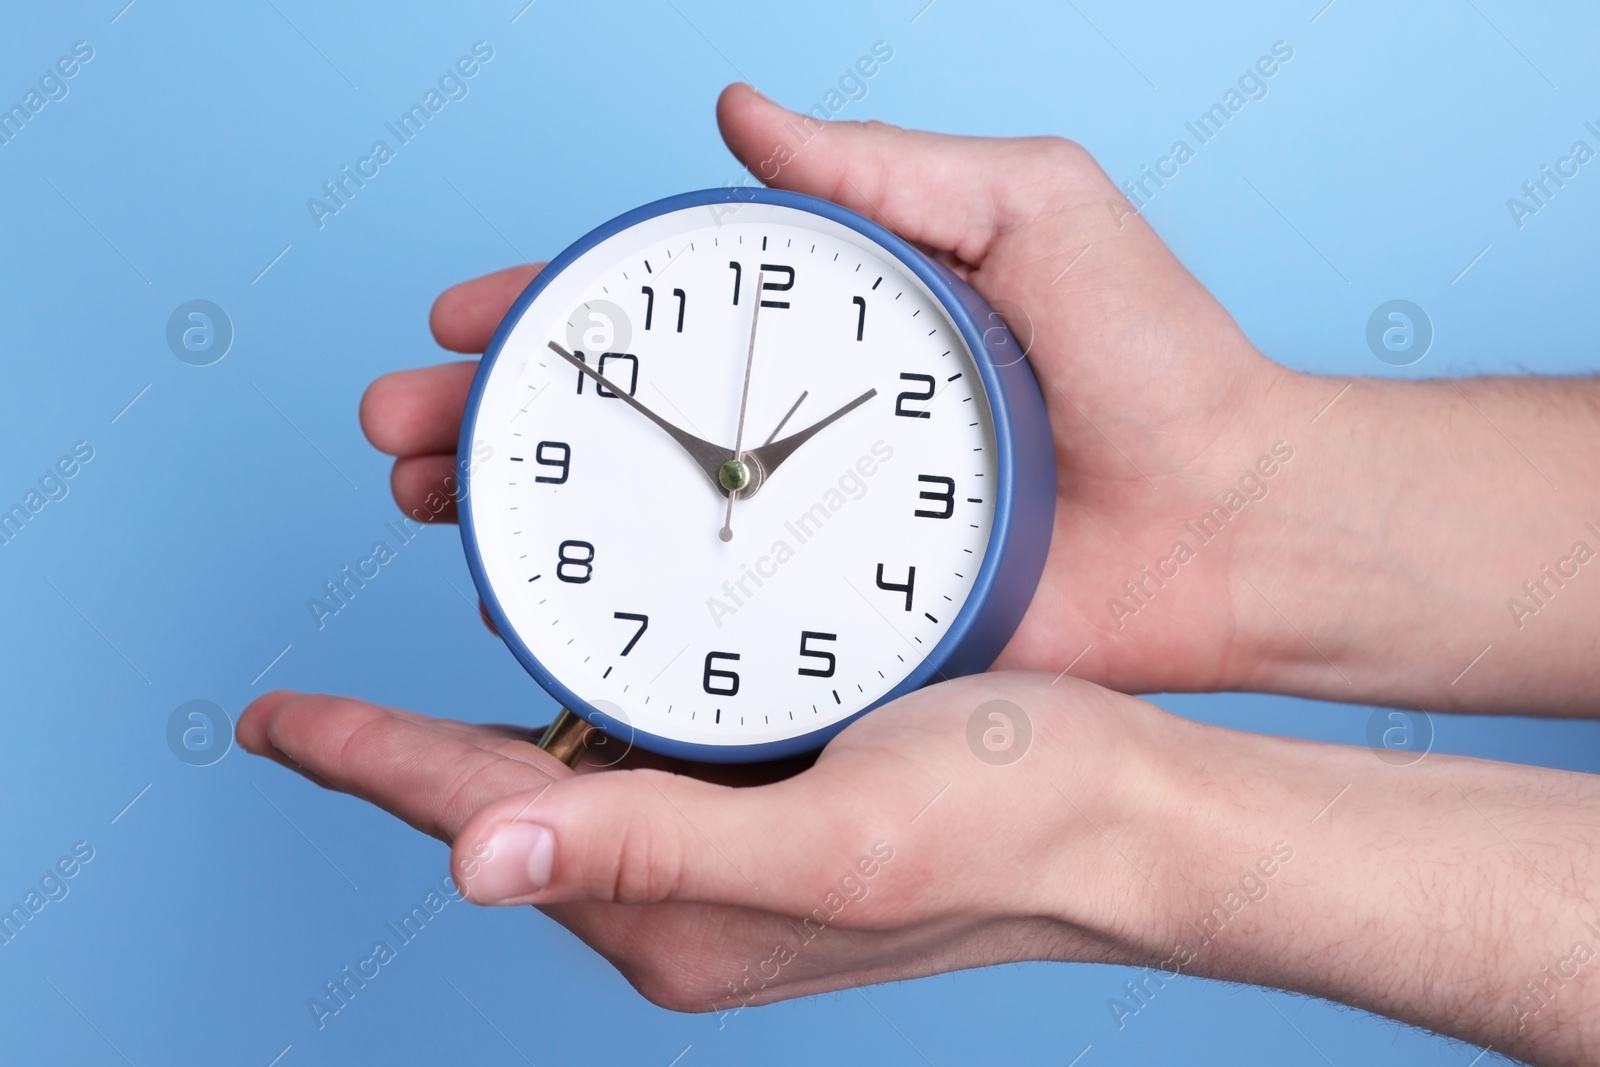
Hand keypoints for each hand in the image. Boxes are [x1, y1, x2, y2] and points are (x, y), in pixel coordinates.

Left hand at [239, 674, 1599, 1065]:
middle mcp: (684, 894)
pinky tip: (589, 660)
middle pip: (504, 806)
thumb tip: (476, 862)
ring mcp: (726, 853)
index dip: (366, 762)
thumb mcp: (834, 839)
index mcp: (676, 914)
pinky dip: (597, 706)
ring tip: (429, 671)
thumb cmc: (1010, 828)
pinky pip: (646, 759)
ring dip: (495, 719)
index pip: (479, 820)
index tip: (273, 721)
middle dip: (404, 750)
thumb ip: (652, 849)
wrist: (1131, 820)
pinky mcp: (771, 809)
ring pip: (570, 777)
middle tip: (320, 703)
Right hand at [361, 84, 1309, 695]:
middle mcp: (817, 428)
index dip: (555, 311)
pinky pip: (720, 623)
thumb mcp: (1032, 209)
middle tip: (406, 433)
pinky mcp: (853, 623)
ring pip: (645, 521)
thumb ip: (890, 167)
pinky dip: (626, 624)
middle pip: (625, 420)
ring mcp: (826, 531)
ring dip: (531, 516)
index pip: (663, 312)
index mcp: (841, 327)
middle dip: (501, 421)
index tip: (464, 316)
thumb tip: (743, 108)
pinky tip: (549, 625)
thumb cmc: (1157, 359)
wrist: (1238, 521)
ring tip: (435, 509)